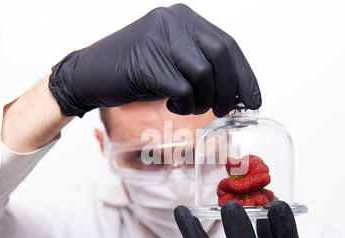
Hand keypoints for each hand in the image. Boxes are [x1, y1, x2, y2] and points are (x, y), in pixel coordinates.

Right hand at [49, 4, 260, 117]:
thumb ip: (203, 66)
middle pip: (222, 56)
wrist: (91, 74)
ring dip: (204, 100)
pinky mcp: (149, 63)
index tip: (253, 100)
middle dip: (230, 90)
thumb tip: (237, 91)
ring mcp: (161, 39)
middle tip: (225, 110)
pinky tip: (172, 106)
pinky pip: (182, 90)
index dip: (245, 76)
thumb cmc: (136, 71)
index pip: (228, 45)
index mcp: (185, 19)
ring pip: (204, 74)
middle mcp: (176, 22)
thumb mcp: (173, 60)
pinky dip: (184, 104)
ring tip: (190, 107)